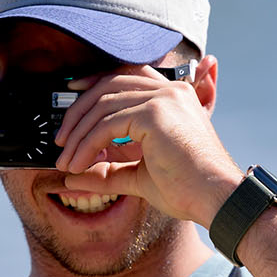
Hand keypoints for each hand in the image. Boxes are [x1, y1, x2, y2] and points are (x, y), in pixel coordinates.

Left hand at [51, 61, 243, 225]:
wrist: (216, 200)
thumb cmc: (189, 190)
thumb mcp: (138, 176)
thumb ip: (109, 170)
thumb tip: (73, 176)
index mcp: (172, 97)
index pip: (125, 76)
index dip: (93, 83)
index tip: (70, 97)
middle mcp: (169, 91)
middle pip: (109, 85)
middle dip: (78, 111)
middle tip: (60, 140)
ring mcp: (164, 98)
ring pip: (104, 104)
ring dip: (78, 135)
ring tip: (66, 161)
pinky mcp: (155, 113)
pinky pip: (108, 124)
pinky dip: (87, 144)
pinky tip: (79, 163)